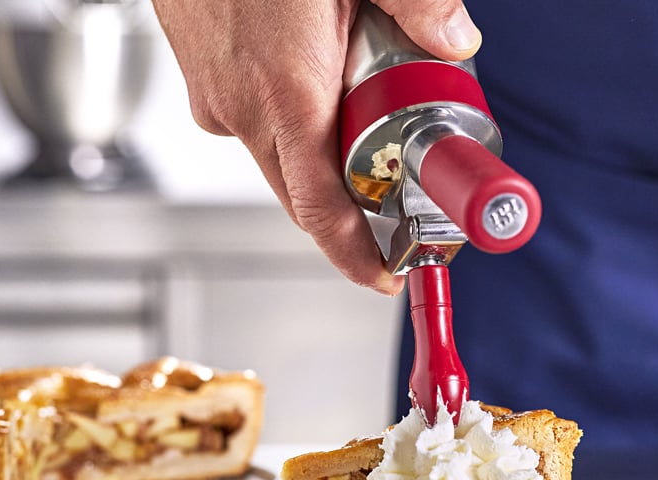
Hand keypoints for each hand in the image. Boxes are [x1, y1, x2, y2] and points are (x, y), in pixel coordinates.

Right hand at [152, 0, 480, 294]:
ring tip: (365, 116)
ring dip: (323, 155)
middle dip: (354, 209)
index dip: (356, 255)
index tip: (387, 275)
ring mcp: (213, 96)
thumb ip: (417, 3)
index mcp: (286, 94)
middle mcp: (242, 109)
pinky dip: (290, 118)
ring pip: (279, 156)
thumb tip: (458, 41)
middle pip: (305, 193)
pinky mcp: (200, 78)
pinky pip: (253, 121)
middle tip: (401, 203)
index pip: (321, 210)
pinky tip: (316, 74)